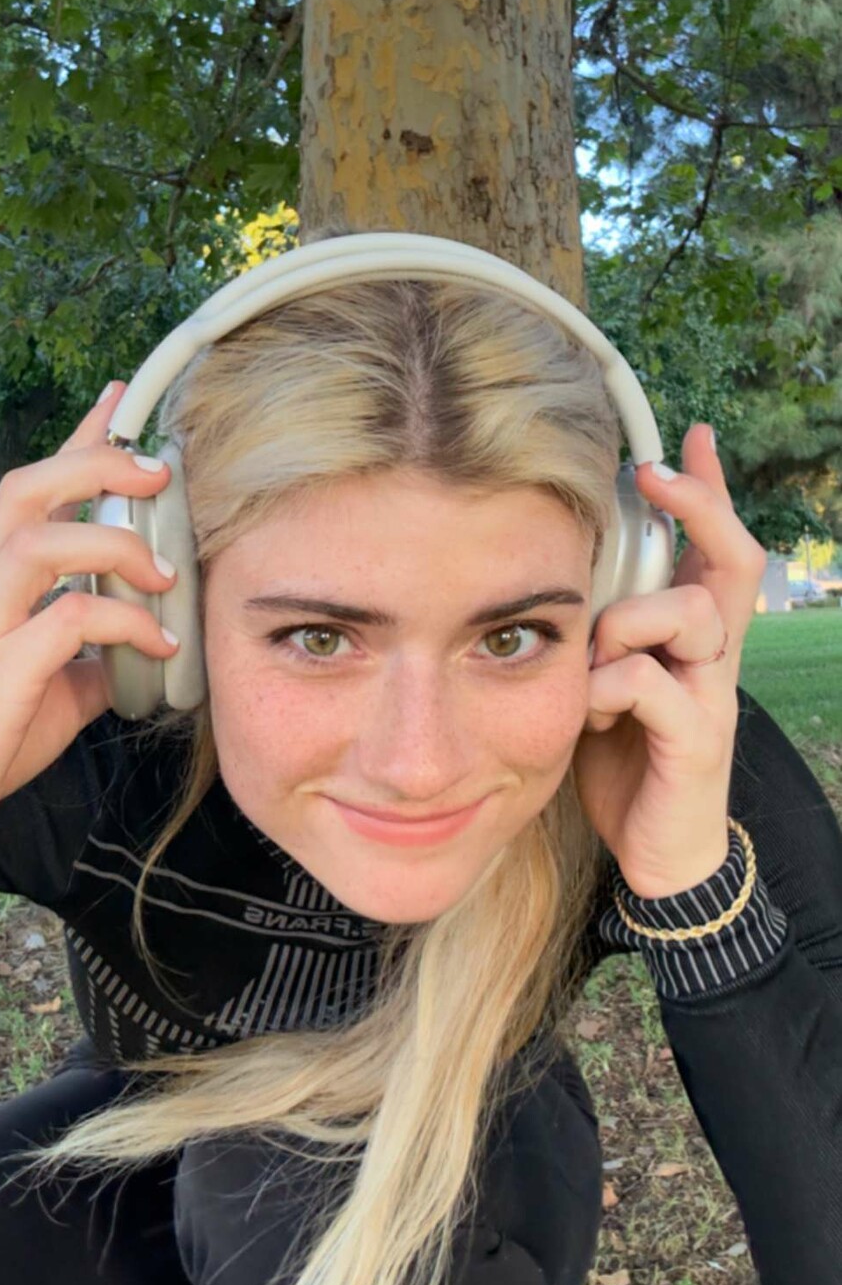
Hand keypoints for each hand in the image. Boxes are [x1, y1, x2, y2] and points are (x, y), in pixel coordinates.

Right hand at [0, 384, 179, 858]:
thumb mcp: (55, 682)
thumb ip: (93, 648)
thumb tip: (149, 636)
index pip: (34, 489)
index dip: (79, 440)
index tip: (122, 397)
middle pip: (25, 489)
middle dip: (94, 465)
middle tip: (157, 472)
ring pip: (36, 542)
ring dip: (113, 546)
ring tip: (165, 575)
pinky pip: (63, 622)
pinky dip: (123, 623)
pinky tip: (159, 646)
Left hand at [572, 424, 767, 899]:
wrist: (657, 851)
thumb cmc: (624, 758)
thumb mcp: (600, 676)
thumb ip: (592, 629)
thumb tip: (550, 571)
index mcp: (690, 636)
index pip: (712, 545)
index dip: (705, 488)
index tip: (689, 433)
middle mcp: (713, 655)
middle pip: (733, 558)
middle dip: (699, 506)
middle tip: (654, 474)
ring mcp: (711, 695)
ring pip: (689, 613)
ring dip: (628, 620)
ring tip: (594, 656)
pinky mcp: (697, 741)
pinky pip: (651, 683)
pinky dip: (611, 688)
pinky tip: (594, 714)